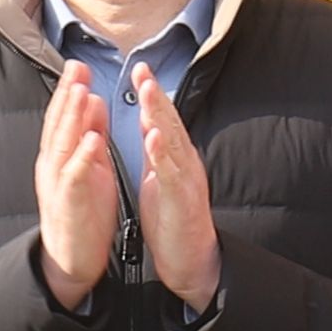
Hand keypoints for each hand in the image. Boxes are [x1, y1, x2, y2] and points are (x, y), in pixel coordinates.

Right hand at [33, 64, 119, 309]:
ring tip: (81, 90)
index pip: (64, 117)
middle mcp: (54, 165)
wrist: (71, 258)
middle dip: (68, 94)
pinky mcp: (69, 202)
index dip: (70, 90)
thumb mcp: (90, 165)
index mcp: (61, 156)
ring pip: (62, 144)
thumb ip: (91, 134)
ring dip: (71, 117)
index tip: (79, 65)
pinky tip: (91, 138)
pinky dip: (82, 155)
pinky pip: (75, 175)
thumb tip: (94, 102)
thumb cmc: (84, 211)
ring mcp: (58, 182)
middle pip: (59, 123)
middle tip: (77, 66)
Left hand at [129, 65, 221, 311]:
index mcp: (176, 160)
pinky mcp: (183, 201)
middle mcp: (185, 165)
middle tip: (143, 69)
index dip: (152, 94)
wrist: (192, 261)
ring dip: (159, 116)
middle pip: (170, 124)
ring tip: (148, 92)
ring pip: (173, 142)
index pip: (163, 121)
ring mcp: (187, 181)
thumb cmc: (173, 222)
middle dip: (155, 95)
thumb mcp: (160, 180)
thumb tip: (150, 124)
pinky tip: (153, 138)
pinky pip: (171, 174)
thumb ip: (157, 152)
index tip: (139, 69)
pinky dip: (162, 155)